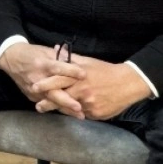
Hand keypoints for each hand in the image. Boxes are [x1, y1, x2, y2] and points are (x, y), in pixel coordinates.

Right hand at [0, 42, 86, 118]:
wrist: (11, 59)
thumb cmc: (32, 53)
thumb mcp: (46, 51)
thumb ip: (61, 58)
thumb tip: (78, 62)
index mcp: (42, 64)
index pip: (57, 68)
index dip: (71, 71)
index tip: (84, 75)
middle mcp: (37, 78)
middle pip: (53, 91)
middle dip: (66, 100)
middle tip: (79, 107)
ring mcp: (33, 89)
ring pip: (51, 101)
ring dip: (66, 109)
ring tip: (80, 115)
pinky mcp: (31, 96)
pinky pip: (46, 103)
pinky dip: (59, 108)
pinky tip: (71, 113)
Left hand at [35, 54, 151, 119]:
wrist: (129, 83)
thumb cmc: (106, 70)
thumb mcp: (88, 62)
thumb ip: (71, 58)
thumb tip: (58, 49)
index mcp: (79, 77)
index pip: (59, 80)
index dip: (45, 84)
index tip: (34, 87)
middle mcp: (83, 91)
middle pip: (61, 99)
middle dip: (48, 103)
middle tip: (38, 106)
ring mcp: (89, 104)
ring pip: (72, 109)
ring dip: (63, 109)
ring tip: (52, 110)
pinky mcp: (96, 114)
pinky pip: (84, 114)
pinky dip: (79, 112)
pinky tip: (75, 111)